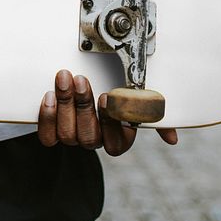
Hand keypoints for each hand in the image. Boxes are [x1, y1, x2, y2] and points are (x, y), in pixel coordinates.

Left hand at [37, 69, 177, 155]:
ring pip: (67, 135)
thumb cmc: (111, 82)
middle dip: (84, 107)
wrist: (78, 77)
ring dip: (65, 104)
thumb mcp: (135, 94)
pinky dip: (47, 117)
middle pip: (89, 137)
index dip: (109, 123)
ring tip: (65, 78)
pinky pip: (48, 136)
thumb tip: (172, 139)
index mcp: (118, 136)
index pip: (116, 143)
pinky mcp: (52, 131)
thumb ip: (152, 113)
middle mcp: (95, 139)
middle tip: (81, 79)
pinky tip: (49, 95)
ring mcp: (72, 136)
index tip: (106, 96)